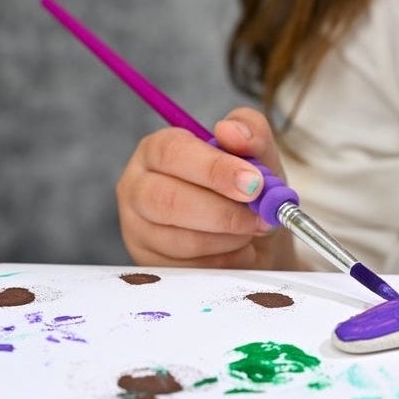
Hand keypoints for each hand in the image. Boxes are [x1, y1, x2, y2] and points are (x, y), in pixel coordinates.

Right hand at [116, 107, 297, 269]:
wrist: (254, 239)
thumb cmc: (247, 191)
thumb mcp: (259, 157)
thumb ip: (251, 132)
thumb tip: (230, 130)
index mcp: (158, 150)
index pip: (173, 152)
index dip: (215, 169)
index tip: (254, 183)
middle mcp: (137, 187)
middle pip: (167, 200)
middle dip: (223, 212)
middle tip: (260, 218)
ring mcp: (138, 229)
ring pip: (180, 239)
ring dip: (229, 238)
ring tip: (253, 230)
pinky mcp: (150, 264)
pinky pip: (190, 268)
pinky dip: (225, 260)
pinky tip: (239, 249)